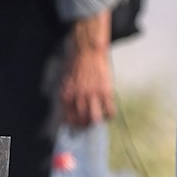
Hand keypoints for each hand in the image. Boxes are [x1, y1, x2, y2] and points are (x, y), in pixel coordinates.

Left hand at [60, 13, 115, 127]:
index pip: (68, 118)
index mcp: (67, 95)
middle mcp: (78, 97)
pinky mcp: (105, 91)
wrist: (88, 50)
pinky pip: (109, 110)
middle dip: (86, 126)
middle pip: (81, 120)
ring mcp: (92, 95)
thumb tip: (71, 108)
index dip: (74, 125)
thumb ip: (69, 94)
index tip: (77, 127)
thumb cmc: (77, 63)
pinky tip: (109, 112)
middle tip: (89, 124)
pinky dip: (109, 115)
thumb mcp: (66, 80)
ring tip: (99, 119)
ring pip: (94, 119)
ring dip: (97, 122)